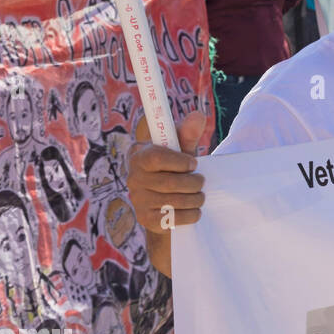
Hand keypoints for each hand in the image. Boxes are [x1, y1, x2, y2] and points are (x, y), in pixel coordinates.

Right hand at [128, 111, 207, 277]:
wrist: (168, 204)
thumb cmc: (176, 170)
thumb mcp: (182, 151)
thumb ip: (188, 134)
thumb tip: (198, 115)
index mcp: (139, 155)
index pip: (157, 157)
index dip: (180, 161)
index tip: (194, 163)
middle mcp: (133, 177)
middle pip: (170, 182)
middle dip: (194, 182)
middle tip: (201, 182)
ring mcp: (137, 199)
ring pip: (174, 201)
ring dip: (195, 199)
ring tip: (199, 196)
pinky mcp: (145, 219)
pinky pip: (173, 219)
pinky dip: (191, 215)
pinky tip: (193, 210)